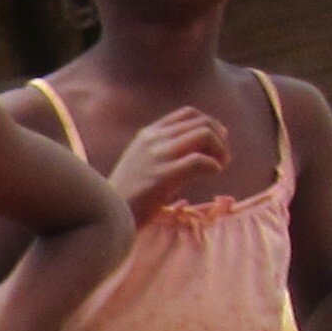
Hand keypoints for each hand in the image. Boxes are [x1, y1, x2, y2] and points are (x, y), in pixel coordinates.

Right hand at [112, 108, 231, 221]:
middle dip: (220, 137)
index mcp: (148, 134)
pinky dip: (214, 165)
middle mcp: (153, 139)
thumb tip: (200, 152)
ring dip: (220, 149)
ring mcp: (158, 155)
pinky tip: (215, 173)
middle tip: (224, 156)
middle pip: (201, 122)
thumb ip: (165, 152)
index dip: (210, 122)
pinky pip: (199, 160)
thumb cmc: (126, 196)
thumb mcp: (142, 164)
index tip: (218, 138)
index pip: (188, 114)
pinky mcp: (163, 175)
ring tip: (222, 165)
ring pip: (204, 134)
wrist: (108, 216)